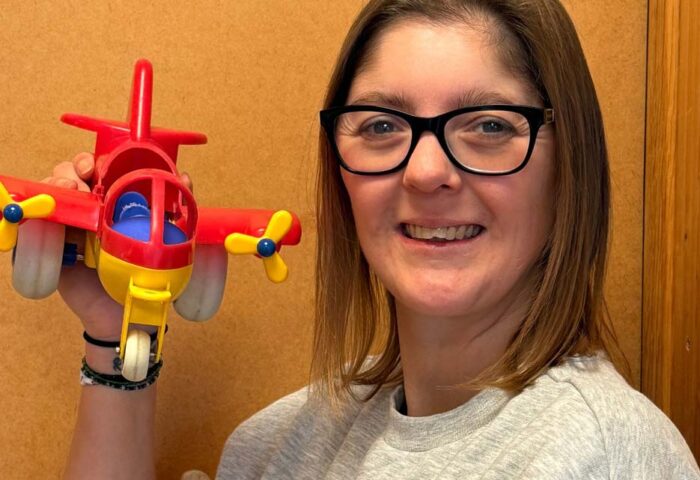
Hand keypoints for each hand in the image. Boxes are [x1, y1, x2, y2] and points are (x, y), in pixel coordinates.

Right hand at [42, 153, 192, 340]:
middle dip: (75, 168)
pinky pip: (37, 223)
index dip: (98, 160)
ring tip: (69, 190)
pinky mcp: (54, 244)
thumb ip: (178, 214)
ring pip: (55, 190)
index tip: (99, 166)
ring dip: (59, 182)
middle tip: (85, 178)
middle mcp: (93, 208)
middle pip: (75, 173)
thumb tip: (185, 178)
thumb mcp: (170, 245)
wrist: (127, 315)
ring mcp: (72, 224)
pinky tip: (47, 214)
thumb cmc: (148, 276)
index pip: (104, 169)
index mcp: (119, 201)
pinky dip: (37, 214)